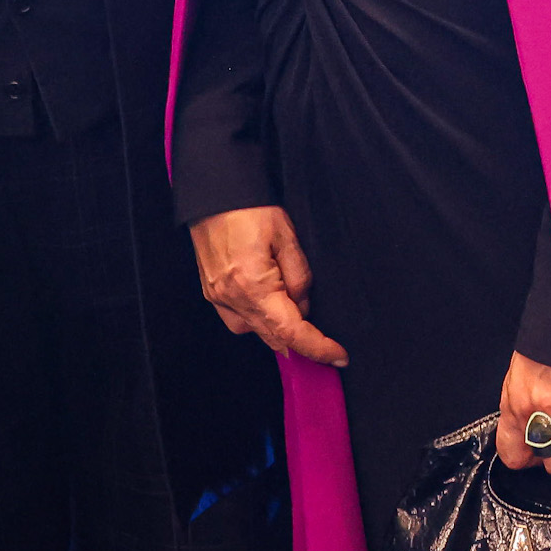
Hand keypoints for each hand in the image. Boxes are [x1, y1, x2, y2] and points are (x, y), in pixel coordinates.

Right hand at [187, 205, 347, 365]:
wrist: (214, 194)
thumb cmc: (251, 209)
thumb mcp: (288, 238)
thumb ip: (300, 278)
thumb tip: (303, 305)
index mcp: (254, 286)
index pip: (291, 331)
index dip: (317, 347)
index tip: (338, 355)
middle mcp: (232, 298)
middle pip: (273, 336)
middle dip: (301, 339)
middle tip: (326, 338)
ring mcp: (218, 298)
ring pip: (256, 331)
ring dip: (280, 329)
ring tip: (295, 306)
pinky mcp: (212, 293)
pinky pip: (240, 320)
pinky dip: (260, 319)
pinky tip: (271, 303)